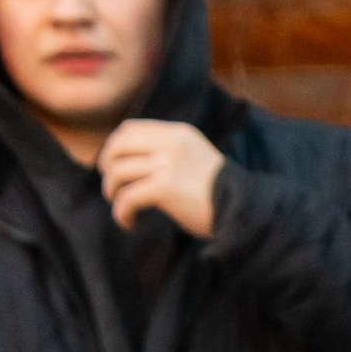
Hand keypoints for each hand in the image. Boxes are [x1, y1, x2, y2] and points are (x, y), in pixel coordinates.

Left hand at [98, 118, 223, 238]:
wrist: (243, 208)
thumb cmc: (220, 191)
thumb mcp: (196, 158)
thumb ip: (170, 152)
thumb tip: (132, 161)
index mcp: (178, 133)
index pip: (130, 128)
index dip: (114, 146)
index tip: (113, 165)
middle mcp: (170, 144)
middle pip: (117, 145)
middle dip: (106, 166)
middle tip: (111, 186)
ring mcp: (167, 164)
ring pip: (118, 172)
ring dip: (112, 191)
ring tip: (121, 206)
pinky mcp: (164, 188)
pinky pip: (127, 198)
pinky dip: (121, 213)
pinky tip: (128, 223)